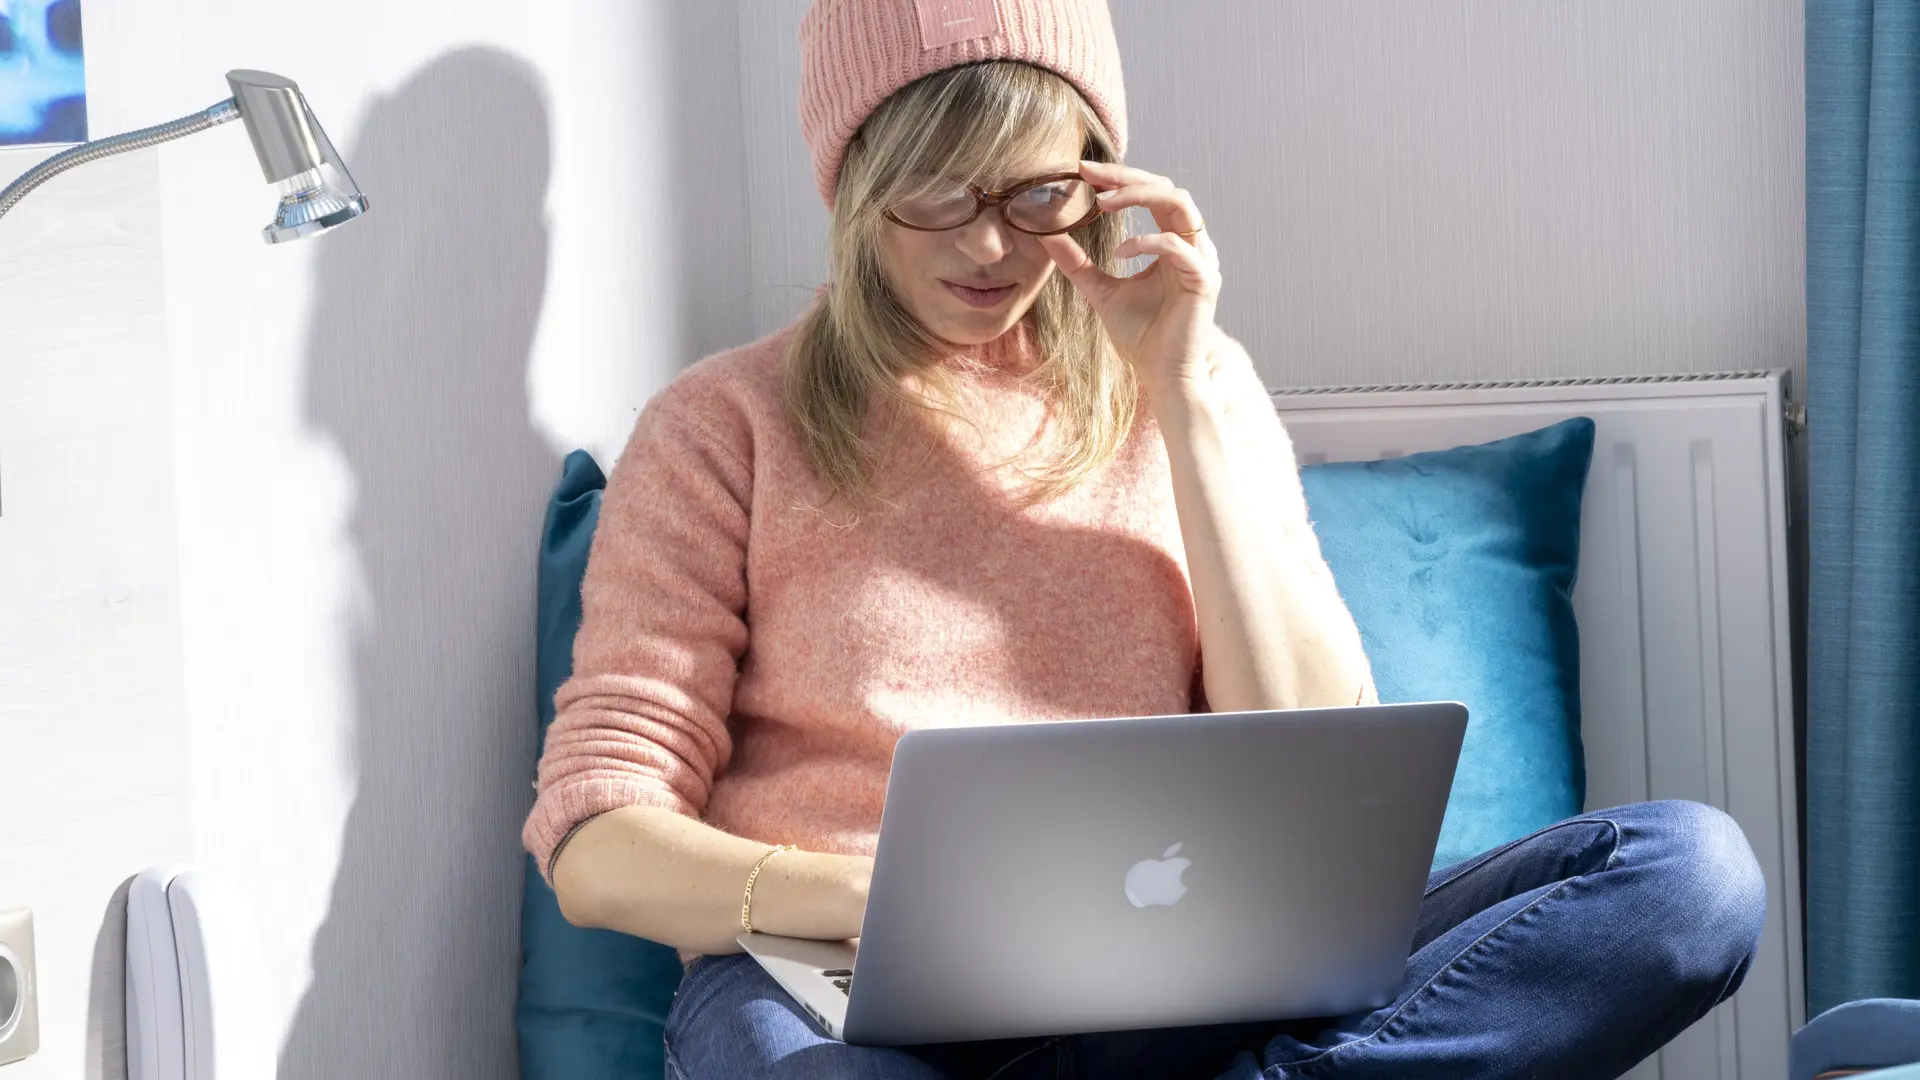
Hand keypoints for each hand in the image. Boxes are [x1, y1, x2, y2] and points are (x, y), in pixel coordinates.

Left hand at [1039, 161, 1222, 396]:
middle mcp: (1193, 245)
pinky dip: (1146, 242)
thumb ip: (1078, 263)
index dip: (1119, 178)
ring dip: (1140, 196)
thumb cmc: (1140, 336)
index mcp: (1173, 242)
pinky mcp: (1204, 280)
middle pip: (1168, 188)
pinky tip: (1119, 253)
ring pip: (1181, 204)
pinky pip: (1178, 247)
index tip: (1083, 172)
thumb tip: (1046, 235)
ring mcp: (1202, 260)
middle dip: (1127, 176)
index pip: (1152, 193)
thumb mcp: (1099, 290)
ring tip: (1103, 203)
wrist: (1161, 376)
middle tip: (1089, 175)